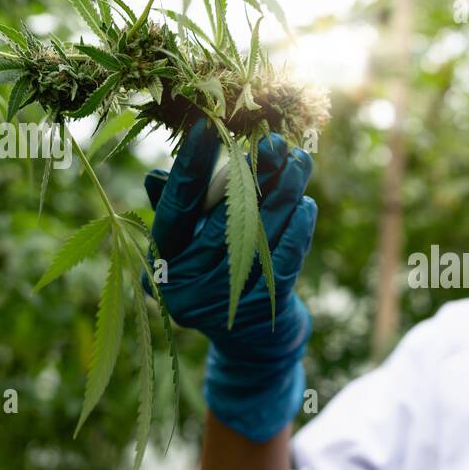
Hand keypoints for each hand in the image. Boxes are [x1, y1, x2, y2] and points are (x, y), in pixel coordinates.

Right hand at [142, 118, 317, 441]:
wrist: (250, 343)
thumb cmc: (215, 272)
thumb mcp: (189, 245)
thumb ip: (180, 208)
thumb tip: (163, 174)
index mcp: (163, 261)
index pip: (175, 206)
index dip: (190, 166)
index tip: (207, 126)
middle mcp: (187, 285)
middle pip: (225, 218)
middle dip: (255, 176)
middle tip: (275, 142)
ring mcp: (225, 300)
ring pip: (261, 233)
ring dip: (285, 194)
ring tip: (300, 162)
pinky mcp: (263, 307)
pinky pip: (285, 257)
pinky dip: (298, 228)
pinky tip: (306, 204)